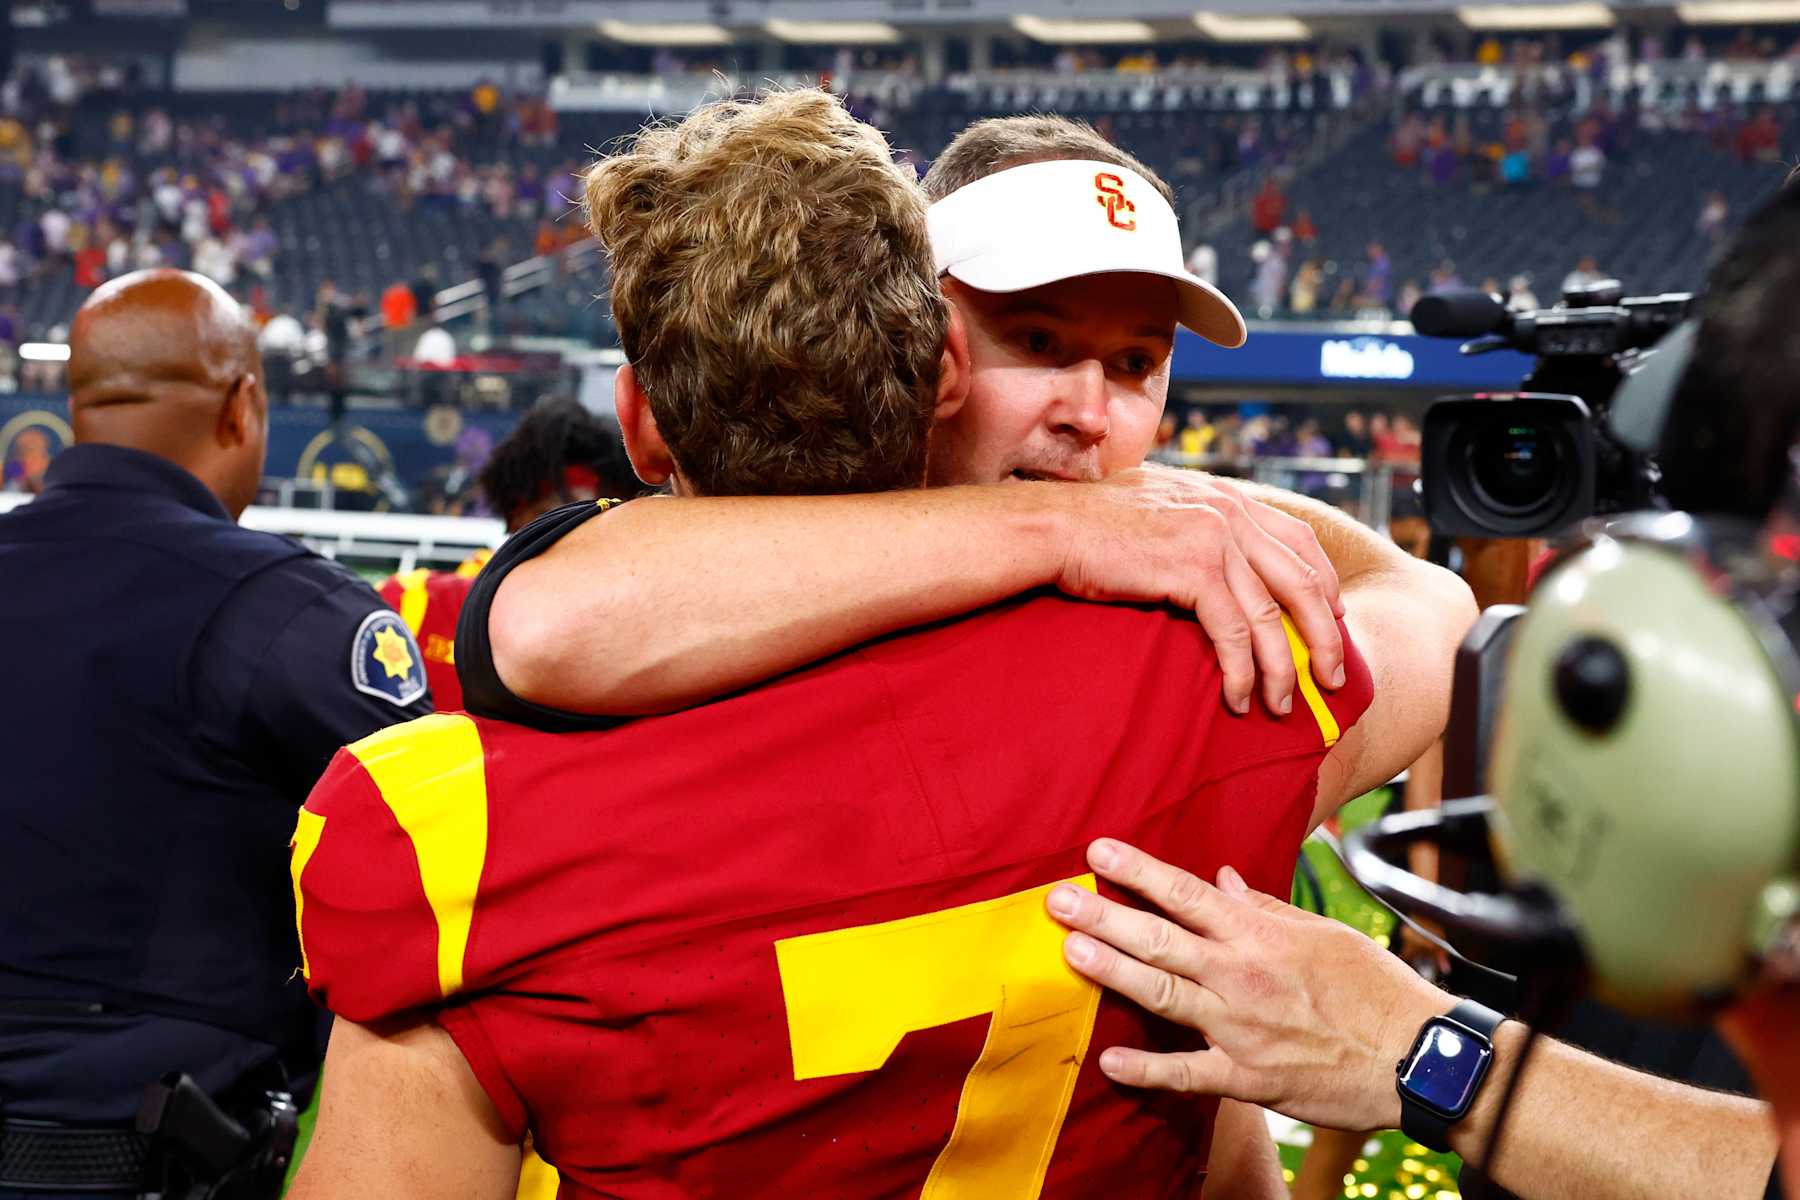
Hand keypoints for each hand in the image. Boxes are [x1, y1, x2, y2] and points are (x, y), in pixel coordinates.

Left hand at [1046, 838, 1450, 1132]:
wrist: (1415, 1055)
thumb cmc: (1374, 988)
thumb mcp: (1323, 932)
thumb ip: (1266, 908)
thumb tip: (1221, 880)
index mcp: (1259, 933)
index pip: (1185, 893)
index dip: (1137, 871)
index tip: (1096, 851)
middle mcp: (1241, 974)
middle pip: (1158, 938)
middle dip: (1103, 916)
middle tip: (1055, 899)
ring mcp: (1239, 1026)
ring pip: (1162, 993)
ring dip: (1111, 971)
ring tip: (1069, 952)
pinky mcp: (1247, 1076)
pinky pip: (1187, 1073)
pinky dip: (1146, 1069)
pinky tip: (1108, 1060)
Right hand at [1054, 466, 1344, 715]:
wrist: (1052, 526)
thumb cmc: (1089, 525)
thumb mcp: (1155, 507)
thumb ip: (1190, 520)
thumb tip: (1202, 551)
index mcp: (1225, 497)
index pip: (1298, 539)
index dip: (1324, 583)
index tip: (1333, 618)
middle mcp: (1229, 512)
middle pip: (1303, 580)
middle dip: (1325, 635)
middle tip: (1334, 678)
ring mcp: (1215, 538)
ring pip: (1272, 615)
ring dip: (1283, 668)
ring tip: (1282, 704)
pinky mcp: (1193, 569)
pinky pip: (1235, 632)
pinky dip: (1241, 672)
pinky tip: (1236, 699)